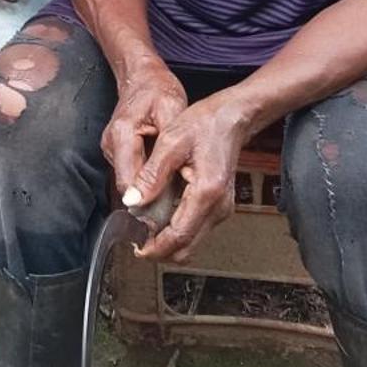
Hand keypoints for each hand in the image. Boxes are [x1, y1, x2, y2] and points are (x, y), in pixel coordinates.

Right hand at [101, 58, 187, 198]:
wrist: (142, 75)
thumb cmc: (158, 89)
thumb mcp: (171, 112)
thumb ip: (165, 148)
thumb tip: (165, 182)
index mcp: (122, 134)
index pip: (129, 182)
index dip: (147, 201)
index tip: (167, 215)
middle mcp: (110, 144)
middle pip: (127, 186)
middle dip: (149, 199)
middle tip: (175, 210)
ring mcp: (110, 149)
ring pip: (129, 182)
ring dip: (148, 190)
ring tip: (173, 193)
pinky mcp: (115, 151)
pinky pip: (131, 173)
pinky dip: (146, 179)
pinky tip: (164, 177)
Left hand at [125, 92, 247, 264]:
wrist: (232, 117)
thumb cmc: (206, 124)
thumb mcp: (170, 142)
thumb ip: (151, 175)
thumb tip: (133, 201)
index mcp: (207, 192)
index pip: (179, 236)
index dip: (155, 247)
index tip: (136, 247)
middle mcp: (219, 206)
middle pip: (186, 248)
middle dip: (160, 249)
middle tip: (136, 240)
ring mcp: (222, 208)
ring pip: (192, 242)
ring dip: (168, 241)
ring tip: (145, 228)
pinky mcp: (220, 206)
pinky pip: (196, 229)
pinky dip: (178, 231)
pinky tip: (161, 218)